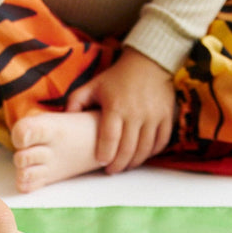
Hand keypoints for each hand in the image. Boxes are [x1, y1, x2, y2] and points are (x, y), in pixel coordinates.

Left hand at [65, 47, 174, 173]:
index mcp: (115, 106)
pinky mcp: (166, 117)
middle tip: (111, 170)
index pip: (110, 139)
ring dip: (134, 162)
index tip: (101, 163)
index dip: (105, 155)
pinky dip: (151, 153)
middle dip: (118, 165)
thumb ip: (76, 102)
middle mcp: (136, 113)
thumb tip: (64, 119)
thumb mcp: (93, 85)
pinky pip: (160, 142)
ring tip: (125, 166)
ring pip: (144, 150)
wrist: (148, 62)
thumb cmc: (117, 77)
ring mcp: (153, 116)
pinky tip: (142, 155)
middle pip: (127, 149)